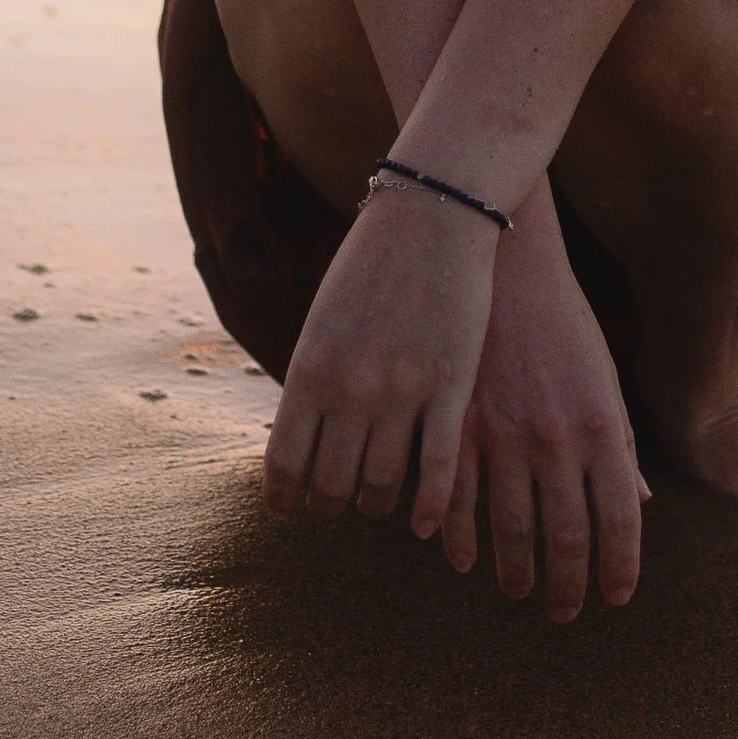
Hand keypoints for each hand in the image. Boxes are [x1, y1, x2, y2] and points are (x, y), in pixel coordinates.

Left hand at [263, 180, 497, 539]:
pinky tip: (424, 525)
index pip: (285, 463)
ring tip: (377, 504)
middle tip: (336, 504)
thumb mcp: (324, 319)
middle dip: (330, 504)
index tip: (288, 510)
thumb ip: (314, 378)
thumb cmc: (372, 262)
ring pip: (383, 484)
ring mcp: (403, 392)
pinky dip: (431, 507)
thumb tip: (303, 435)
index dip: (285, 498)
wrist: (433, 213)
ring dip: (376, 505)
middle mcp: (351, 391)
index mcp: (310, 370)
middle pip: (332, 485)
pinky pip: (439, 469)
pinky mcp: (452, 387)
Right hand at [436, 209, 645, 621]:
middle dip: (569, 586)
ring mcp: (504, 436)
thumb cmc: (563, 324)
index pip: (620, 520)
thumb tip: (640, 505)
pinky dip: (461, 541)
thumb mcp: (604, 380)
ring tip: (521, 592)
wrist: (505, 266)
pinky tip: (466, 561)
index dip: (619, 567)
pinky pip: (458, 502)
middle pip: (568, 538)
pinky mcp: (458, 426)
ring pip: (511, 531)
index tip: (615, 597)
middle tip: (565, 612)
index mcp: (603, 427)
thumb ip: (620, 446)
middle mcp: (557, 440)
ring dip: (517, 573)